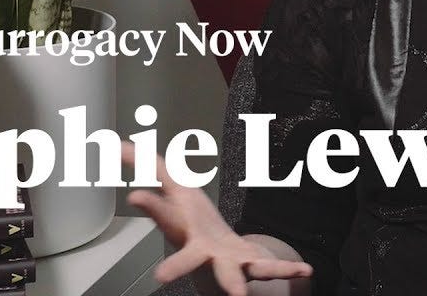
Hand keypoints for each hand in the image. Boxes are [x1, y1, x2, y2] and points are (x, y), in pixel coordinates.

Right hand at [122, 143, 312, 294]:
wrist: (216, 256)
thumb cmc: (194, 227)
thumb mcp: (173, 194)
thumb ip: (149, 166)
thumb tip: (121, 145)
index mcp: (184, 229)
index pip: (165, 214)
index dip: (151, 204)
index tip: (137, 195)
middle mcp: (203, 250)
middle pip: (191, 259)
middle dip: (182, 267)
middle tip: (176, 280)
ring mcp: (228, 261)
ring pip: (232, 273)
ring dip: (236, 283)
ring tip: (243, 293)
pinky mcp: (252, 263)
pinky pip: (271, 268)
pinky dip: (288, 270)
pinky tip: (305, 270)